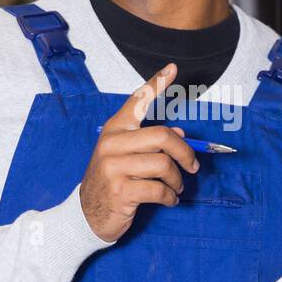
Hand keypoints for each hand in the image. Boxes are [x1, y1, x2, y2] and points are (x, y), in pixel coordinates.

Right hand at [79, 63, 199, 242]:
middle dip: (185, 153)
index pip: (137, 101)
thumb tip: (181, 135)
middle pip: (163, 136)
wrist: (88, 213)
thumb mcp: (126, 156)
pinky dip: (170, 197)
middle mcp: (112, 143)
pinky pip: (159, 189)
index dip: (156, 84)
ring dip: (177, 180)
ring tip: (176, 187)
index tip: (173, 68)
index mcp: (115, 129)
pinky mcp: (120, 190)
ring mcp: (113, 167)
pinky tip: (169, 200)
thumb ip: (149, 142)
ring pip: (163, 164)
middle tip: (193, 166)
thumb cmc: (112, 180)